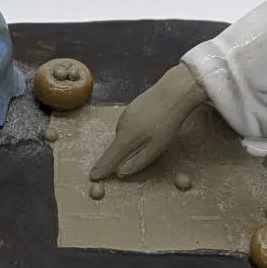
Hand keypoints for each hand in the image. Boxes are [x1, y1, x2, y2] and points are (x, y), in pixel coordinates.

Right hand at [90, 63, 208, 179]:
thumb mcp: (156, 149)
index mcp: (125, 138)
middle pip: (117, 146)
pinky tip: (147, 128)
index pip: (110, 157)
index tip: (92, 177)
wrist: (173, 90)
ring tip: (145, 143)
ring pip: (123, 135)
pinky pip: (128, 125)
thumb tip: (120, 173)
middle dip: (118, 156)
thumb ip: (137, 162)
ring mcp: (126, 114)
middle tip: (126, 162)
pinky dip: (132, 132)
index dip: (102, 168)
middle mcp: (121, 125)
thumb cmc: (167, 123)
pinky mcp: (132, 106)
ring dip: (128, 142)